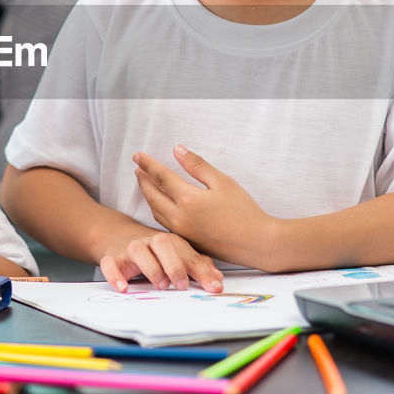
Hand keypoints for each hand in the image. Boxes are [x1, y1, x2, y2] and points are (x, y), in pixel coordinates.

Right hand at [97, 226, 222, 293]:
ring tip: (160, 285)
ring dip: (151, 268)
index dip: (201, 270)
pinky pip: (110, 264)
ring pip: (138, 251)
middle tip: (182, 285)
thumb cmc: (153, 249)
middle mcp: (150, 242)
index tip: (214, 287)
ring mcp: (130, 249)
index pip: (187, 252)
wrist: (117, 234)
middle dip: (174, 264)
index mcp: (169, 241)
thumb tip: (218, 280)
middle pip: (162, 244)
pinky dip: (115, 276)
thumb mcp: (176, 254)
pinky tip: (124, 288)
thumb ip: (197, 266)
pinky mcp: (112, 258)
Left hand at [134, 145, 276, 266]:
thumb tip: (177, 150)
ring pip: (156, 212)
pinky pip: (165, 223)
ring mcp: (182, 232)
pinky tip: (161, 205)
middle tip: (138, 168)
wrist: (257, 243)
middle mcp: (179, 218)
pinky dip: (158, 210)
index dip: (148, 164)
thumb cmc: (244, 211)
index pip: (160, 177)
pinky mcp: (188, 242)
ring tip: (146, 184)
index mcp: (187, 199)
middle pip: (152, 196)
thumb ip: (197, 165)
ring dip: (149, 196)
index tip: (137, 155)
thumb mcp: (222, 181)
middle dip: (143, 180)